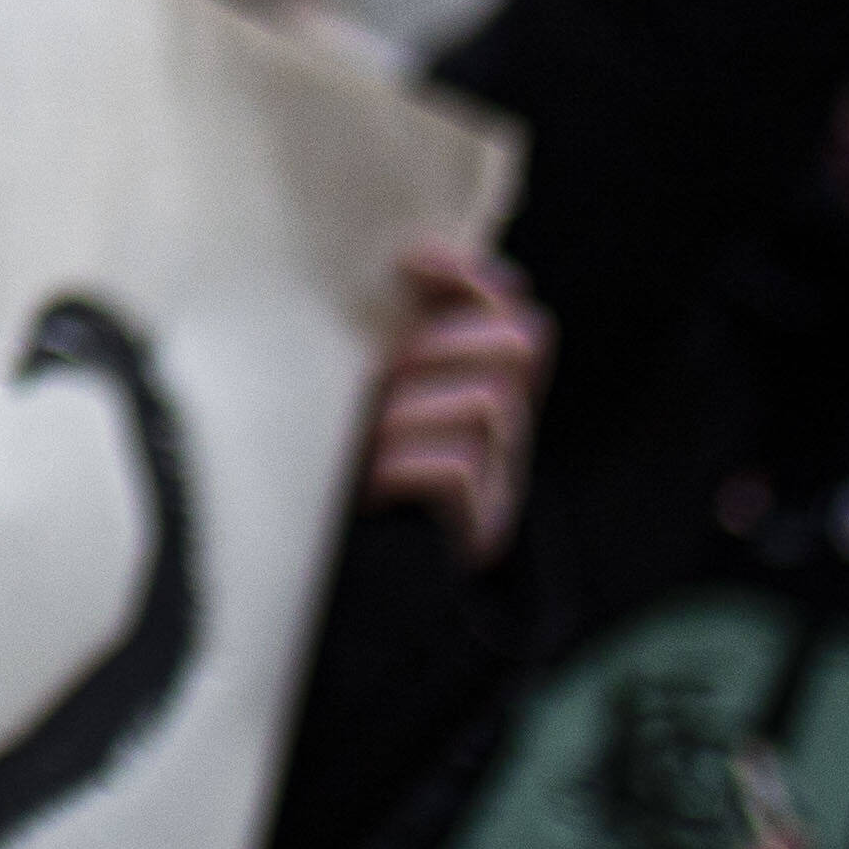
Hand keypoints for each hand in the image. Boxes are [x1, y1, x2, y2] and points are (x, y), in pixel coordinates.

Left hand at [357, 238, 548, 566]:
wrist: (333, 587)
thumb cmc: (328, 472)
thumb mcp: (355, 398)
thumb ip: (376, 345)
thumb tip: (375, 264)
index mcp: (480, 393)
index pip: (516, 315)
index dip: (473, 280)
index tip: (409, 261)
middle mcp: (503, 434)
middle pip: (520, 345)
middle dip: (445, 342)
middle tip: (384, 373)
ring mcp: (499, 483)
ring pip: (487, 403)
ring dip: (413, 406)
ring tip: (366, 435)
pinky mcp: (478, 532)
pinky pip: (457, 467)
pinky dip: (406, 461)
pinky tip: (368, 480)